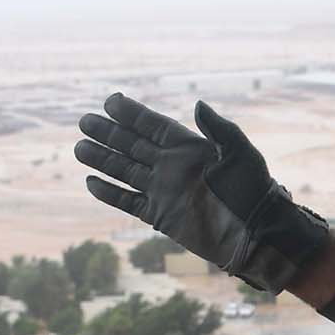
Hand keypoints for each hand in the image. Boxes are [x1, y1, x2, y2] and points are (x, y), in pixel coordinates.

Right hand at [74, 93, 328, 294]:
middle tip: (84, 121)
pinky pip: (129, 202)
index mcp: (191, 148)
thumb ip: (219, 129)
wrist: (256, 233)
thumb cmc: (254, 191)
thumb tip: (198, 104)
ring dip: (103, 160)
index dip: (133, 114)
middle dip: (109, 133)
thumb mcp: (241, 155)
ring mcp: (165, 190)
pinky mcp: (161, 215)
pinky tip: (91, 182)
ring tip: (79, 147)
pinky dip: (111, 193)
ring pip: (126, 171)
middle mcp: (173, 166)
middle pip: (133, 145)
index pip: (154, 126)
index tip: (111, 101)